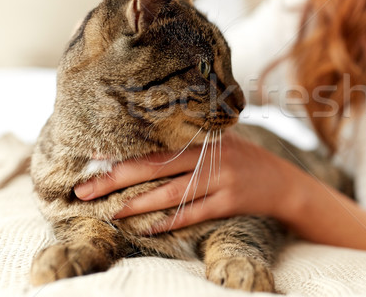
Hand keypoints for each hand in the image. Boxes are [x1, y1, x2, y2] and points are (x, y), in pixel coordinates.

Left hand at [74, 131, 307, 232]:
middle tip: (84, 190)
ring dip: (137, 203)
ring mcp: (220, 179)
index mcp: (202, 138)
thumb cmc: (241, 159)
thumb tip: (142, 152)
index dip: (122, 154)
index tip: (91, 161)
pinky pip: (193, 213)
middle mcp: (209, 156)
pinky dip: (169, 221)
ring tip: (109, 210)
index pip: (155, 146)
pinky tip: (147, 227)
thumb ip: (188, 143)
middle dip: (116, 179)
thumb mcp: (218, 142)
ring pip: (171, 193)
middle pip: (155, 167)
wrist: (281, 181)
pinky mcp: (229, 202)